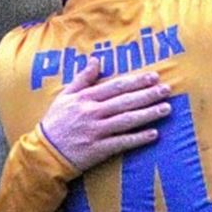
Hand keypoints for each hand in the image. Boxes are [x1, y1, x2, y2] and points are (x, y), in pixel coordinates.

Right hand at [40, 58, 171, 171]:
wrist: (44, 152)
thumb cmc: (56, 122)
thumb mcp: (65, 96)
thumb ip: (82, 79)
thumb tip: (96, 60)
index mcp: (85, 98)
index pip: (115, 86)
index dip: (136, 81)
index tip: (154, 76)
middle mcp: (92, 112)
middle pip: (125, 101)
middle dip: (148, 95)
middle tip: (167, 89)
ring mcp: (96, 131)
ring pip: (127, 120)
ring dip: (148, 114)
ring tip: (167, 108)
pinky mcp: (98, 149)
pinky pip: (122, 142)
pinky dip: (138, 138)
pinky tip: (154, 134)